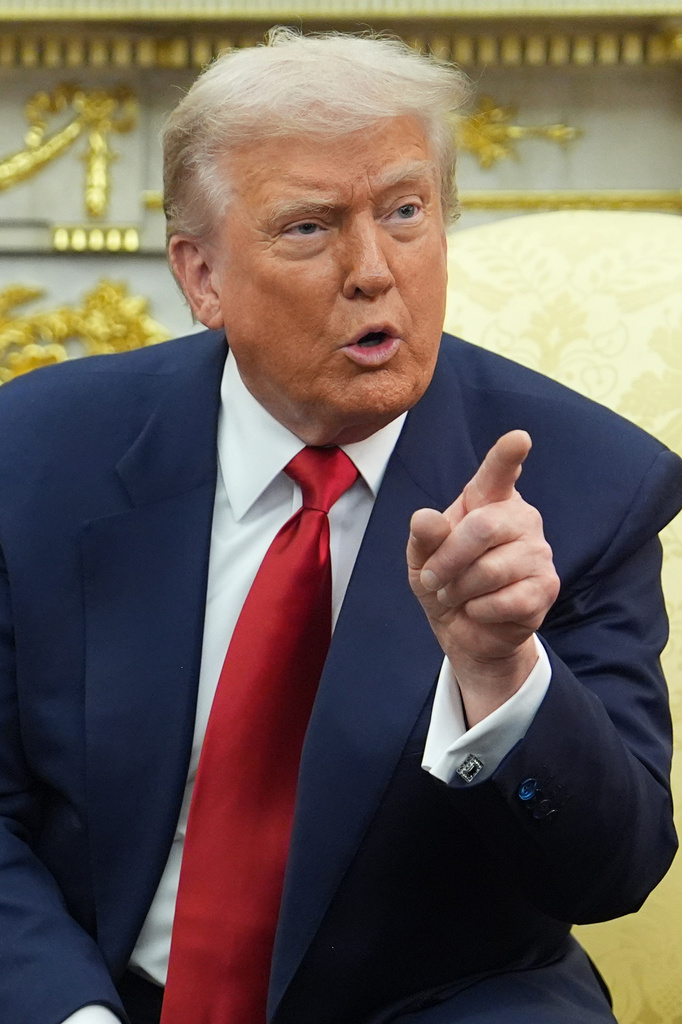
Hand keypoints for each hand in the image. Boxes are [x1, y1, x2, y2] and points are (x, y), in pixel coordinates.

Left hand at [407, 430, 559, 725]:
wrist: (466, 631)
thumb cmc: (446, 581)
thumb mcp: (422, 559)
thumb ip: (423, 537)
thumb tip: (425, 519)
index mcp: (489, 501)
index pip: (498, 473)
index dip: (507, 456)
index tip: (518, 439)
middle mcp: (520, 519)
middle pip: (482, 528)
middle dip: (447, 559)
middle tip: (432, 580)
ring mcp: (539, 553)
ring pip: (491, 569)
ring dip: (460, 590)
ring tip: (457, 596)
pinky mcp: (546, 588)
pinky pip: (504, 600)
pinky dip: (478, 611)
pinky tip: (480, 610)